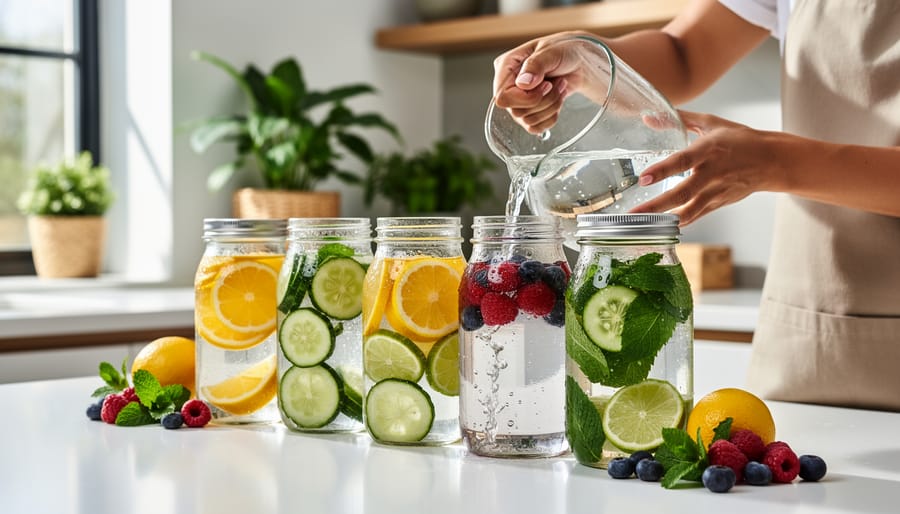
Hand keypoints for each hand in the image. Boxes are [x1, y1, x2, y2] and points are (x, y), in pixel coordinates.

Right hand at [492, 31, 596, 133]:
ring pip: (528, 121)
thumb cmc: (564, 49)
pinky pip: (536, 128)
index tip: (545, 85)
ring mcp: (518, 101)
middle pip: (516, 111)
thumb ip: (535, 65)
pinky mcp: (530, 112)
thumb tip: (523, 83)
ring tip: (559, 87)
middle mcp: (509, 85)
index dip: (525, 98)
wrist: (579, 62)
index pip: (502, 96)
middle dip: (544, 101)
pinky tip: (557, 100)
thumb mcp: (551, 51)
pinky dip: (552, 117)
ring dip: (551, 106)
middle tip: (555, 83)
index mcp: (507, 66)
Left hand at [630, 110, 780, 224]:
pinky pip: (697, 216)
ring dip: (665, 219)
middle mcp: (713, 173)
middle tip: (633, 212)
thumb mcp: (710, 123)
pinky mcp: (720, 203)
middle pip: (683, 193)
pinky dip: (679, 222)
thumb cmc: (740, 139)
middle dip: (657, 205)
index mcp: (709, 150)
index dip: (662, 170)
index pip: (683, 161)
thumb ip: (679, 119)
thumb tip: (648, 117)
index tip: (643, 178)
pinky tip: (660, 226)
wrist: (772, 160)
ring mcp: (717, 191)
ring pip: (689, 210)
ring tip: (641, 225)